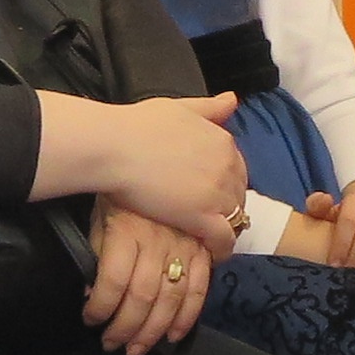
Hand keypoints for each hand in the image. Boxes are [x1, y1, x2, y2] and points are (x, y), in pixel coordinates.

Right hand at [80, 93, 246, 240]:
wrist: (115, 148)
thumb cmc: (137, 125)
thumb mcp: (179, 107)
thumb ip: (208, 108)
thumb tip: (232, 100)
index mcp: (223, 141)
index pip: (237, 169)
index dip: (225, 184)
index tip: (211, 194)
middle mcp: (227, 166)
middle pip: (239, 194)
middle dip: (228, 206)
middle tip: (208, 218)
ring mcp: (217, 192)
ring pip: (236, 217)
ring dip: (226, 228)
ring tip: (209, 238)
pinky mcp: (203, 217)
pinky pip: (224, 239)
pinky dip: (222, 249)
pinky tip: (212, 254)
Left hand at [84, 200, 213, 354]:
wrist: (154, 156)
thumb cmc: (122, 188)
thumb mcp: (100, 215)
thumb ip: (98, 251)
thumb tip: (92, 290)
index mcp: (127, 233)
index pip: (112, 282)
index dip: (99, 308)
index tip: (90, 320)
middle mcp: (156, 243)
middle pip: (142, 297)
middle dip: (125, 329)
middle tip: (113, 346)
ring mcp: (183, 246)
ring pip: (170, 299)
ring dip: (153, 331)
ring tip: (138, 349)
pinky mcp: (201, 248)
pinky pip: (199, 288)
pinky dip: (188, 316)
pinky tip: (174, 334)